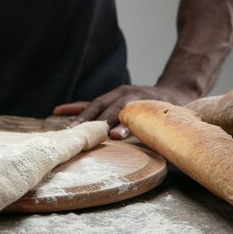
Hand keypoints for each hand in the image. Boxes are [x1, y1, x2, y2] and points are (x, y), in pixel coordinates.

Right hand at [53, 85, 196, 139]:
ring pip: (95, 105)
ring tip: (69, 130)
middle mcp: (126, 94)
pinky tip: (58, 111)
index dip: (121, 124)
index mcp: (141, 98)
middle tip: (81, 134)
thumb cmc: (172, 110)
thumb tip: (163, 142)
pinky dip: (74, 108)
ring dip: (81, 117)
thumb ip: (161, 128)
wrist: (174, 91)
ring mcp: (115, 94)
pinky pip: (89, 103)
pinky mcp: (109, 98)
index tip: (114, 136)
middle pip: (106, 107)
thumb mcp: (171, 119)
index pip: (128, 112)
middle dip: (93, 121)